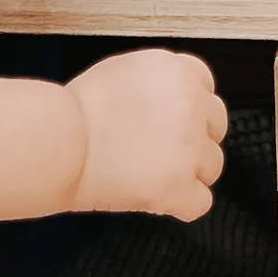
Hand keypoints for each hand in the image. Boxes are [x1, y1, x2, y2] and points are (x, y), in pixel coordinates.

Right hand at [66, 50, 228, 219]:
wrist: (61, 143)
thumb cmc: (77, 109)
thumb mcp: (124, 70)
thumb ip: (159, 81)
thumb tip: (170, 97)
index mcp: (180, 72)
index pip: (206, 88)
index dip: (189, 107)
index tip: (171, 120)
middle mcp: (193, 105)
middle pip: (216, 125)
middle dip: (195, 138)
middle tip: (161, 150)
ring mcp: (190, 148)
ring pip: (212, 165)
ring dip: (189, 172)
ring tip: (153, 174)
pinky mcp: (179, 186)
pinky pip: (200, 203)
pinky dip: (181, 205)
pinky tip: (158, 198)